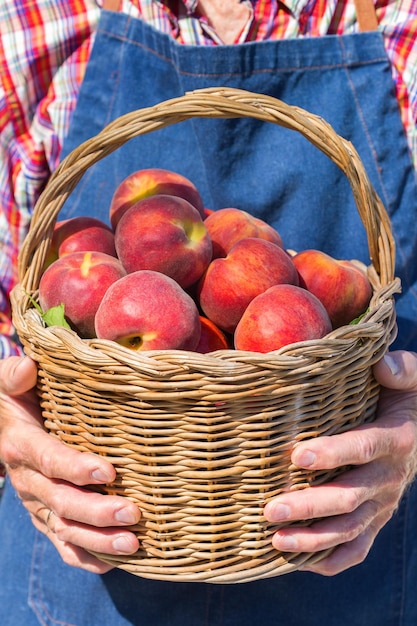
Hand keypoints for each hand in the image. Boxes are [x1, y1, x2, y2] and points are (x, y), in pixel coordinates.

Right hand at [0, 356, 140, 572]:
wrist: (2, 426)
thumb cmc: (16, 399)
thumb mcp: (9, 383)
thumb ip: (15, 375)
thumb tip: (28, 367)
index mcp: (22, 445)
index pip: (50, 459)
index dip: (76, 468)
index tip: (110, 471)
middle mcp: (28, 480)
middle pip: (61, 502)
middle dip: (97, 511)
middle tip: (133, 513)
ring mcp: (37, 502)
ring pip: (64, 528)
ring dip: (98, 539)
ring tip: (133, 544)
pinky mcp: (45, 514)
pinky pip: (61, 542)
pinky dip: (85, 556)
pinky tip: (114, 563)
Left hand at [263, 350, 416, 575]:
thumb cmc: (403, 398)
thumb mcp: (411, 378)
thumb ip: (400, 369)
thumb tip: (381, 363)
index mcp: (395, 440)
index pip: (363, 448)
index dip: (333, 453)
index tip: (297, 455)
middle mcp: (389, 478)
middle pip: (350, 497)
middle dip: (310, 506)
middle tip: (272, 509)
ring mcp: (382, 505)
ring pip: (349, 529)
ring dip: (313, 539)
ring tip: (276, 540)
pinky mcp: (374, 521)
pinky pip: (356, 550)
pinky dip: (329, 560)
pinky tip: (297, 561)